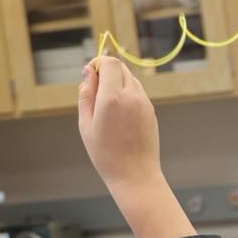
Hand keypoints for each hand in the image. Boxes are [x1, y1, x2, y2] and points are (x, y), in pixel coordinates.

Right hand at [78, 58, 162, 194]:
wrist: (135, 175)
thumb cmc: (106, 154)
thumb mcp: (86, 124)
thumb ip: (86, 94)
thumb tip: (88, 72)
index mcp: (112, 98)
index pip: (109, 62)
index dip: (98, 63)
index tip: (90, 74)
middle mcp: (132, 96)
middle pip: (121, 67)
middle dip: (107, 71)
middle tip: (95, 91)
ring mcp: (145, 103)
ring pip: (131, 78)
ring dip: (118, 82)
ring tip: (107, 106)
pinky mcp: (151, 111)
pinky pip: (138, 92)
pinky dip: (127, 93)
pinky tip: (119, 114)